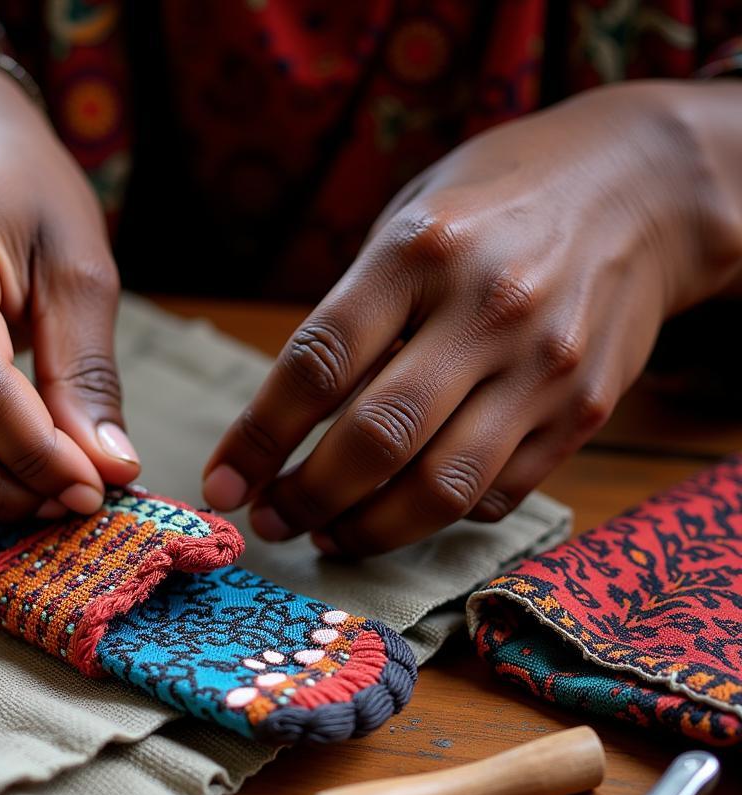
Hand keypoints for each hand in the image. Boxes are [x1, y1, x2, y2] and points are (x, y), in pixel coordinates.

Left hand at [203, 81, 741, 555]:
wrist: (641, 190)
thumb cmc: (496, 202)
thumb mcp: (411, 223)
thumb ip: (356, 314)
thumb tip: (290, 420)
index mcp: (421, 253)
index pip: (317, 365)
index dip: (258, 439)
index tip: (222, 483)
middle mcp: (487, 312)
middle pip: (376, 440)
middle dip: (306, 497)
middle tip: (271, 518)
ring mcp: (544, 369)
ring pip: (440, 488)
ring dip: (367, 530)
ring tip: (327, 534)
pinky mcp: (584, 412)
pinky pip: (496, 494)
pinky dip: (437, 516)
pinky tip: (403, 510)